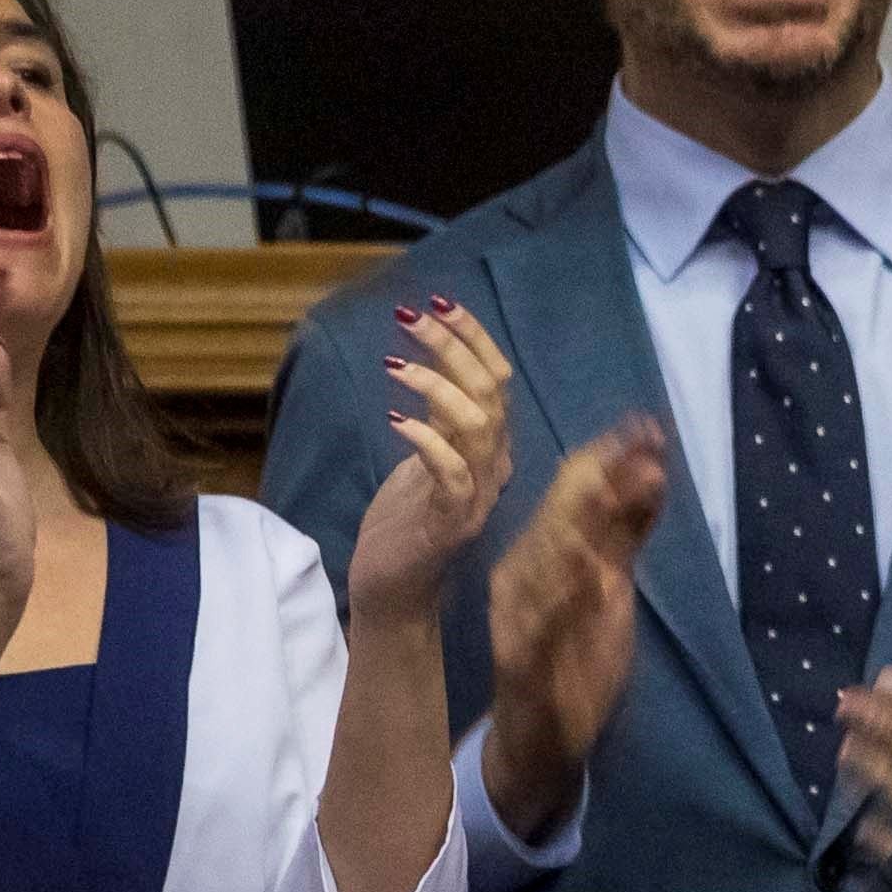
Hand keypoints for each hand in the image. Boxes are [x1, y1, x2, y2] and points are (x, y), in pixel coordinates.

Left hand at [347, 298, 518, 629]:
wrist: (394, 589)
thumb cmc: (406, 523)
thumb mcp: (425, 455)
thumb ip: (439, 416)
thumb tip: (434, 361)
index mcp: (492, 447)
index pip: (498, 378)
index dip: (473, 337)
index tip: (440, 302)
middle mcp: (494, 467)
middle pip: (490, 392)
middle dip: (452, 346)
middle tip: (410, 318)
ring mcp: (477, 496)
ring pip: (476, 425)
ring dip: (436, 386)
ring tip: (394, 363)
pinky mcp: (452, 523)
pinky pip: (450, 472)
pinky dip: (426, 439)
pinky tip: (395, 417)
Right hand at [479, 422, 670, 833]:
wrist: (544, 739)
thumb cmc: (576, 658)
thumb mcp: (612, 587)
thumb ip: (627, 532)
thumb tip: (653, 469)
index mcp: (545, 552)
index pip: (575, 493)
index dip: (611, 458)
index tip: (650, 427)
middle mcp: (526, 573)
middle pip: (562, 513)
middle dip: (602, 475)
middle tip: (641, 443)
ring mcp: (519, 614)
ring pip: (547, 558)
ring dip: (583, 521)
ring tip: (614, 485)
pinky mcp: (520, 657)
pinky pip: (540, 622)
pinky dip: (561, 595)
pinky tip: (584, 570)